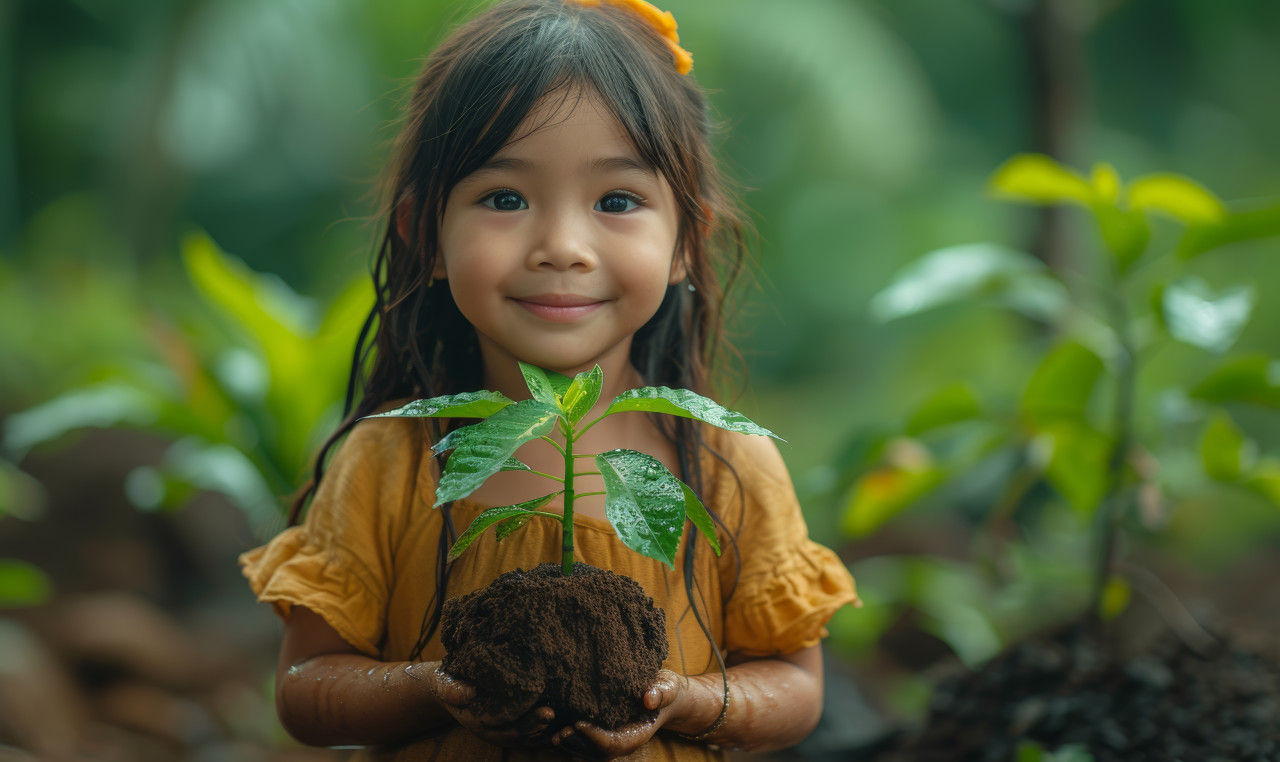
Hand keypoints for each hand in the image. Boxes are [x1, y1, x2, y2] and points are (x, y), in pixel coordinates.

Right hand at [415, 663, 555, 746]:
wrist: (449, 684)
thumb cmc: (449, 680)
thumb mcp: (444, 682)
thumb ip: (452, 689)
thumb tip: (467, 693)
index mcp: (479, 722)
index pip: (506, 727)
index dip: (527, 722)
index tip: (546, 712)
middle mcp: (494, 730)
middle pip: (520, 734)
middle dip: (540, 726)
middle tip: (558, 714)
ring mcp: (504, 729)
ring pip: (529, 738)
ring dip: (549, 734)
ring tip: (570, 727)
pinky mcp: (513, 722)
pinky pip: (533, 733)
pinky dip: (549, 732)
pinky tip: (567, 726)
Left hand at [550, 669, 685, 759]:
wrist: (663, 694)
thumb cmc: (665, 690)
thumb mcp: (666, 688)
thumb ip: (660, 694)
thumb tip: (649, 700)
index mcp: (636, 735)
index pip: (612, 743)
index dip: (595, 736)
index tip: (578, 723)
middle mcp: (622, 741)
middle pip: (596, 752)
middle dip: (577, 744)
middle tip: (559, 733)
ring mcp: (611, 737)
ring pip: (588, 749)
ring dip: (571, 743)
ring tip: (553, 733)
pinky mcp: (603, 730)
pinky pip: (585, 739)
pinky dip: (571, 736)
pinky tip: (556, 725)